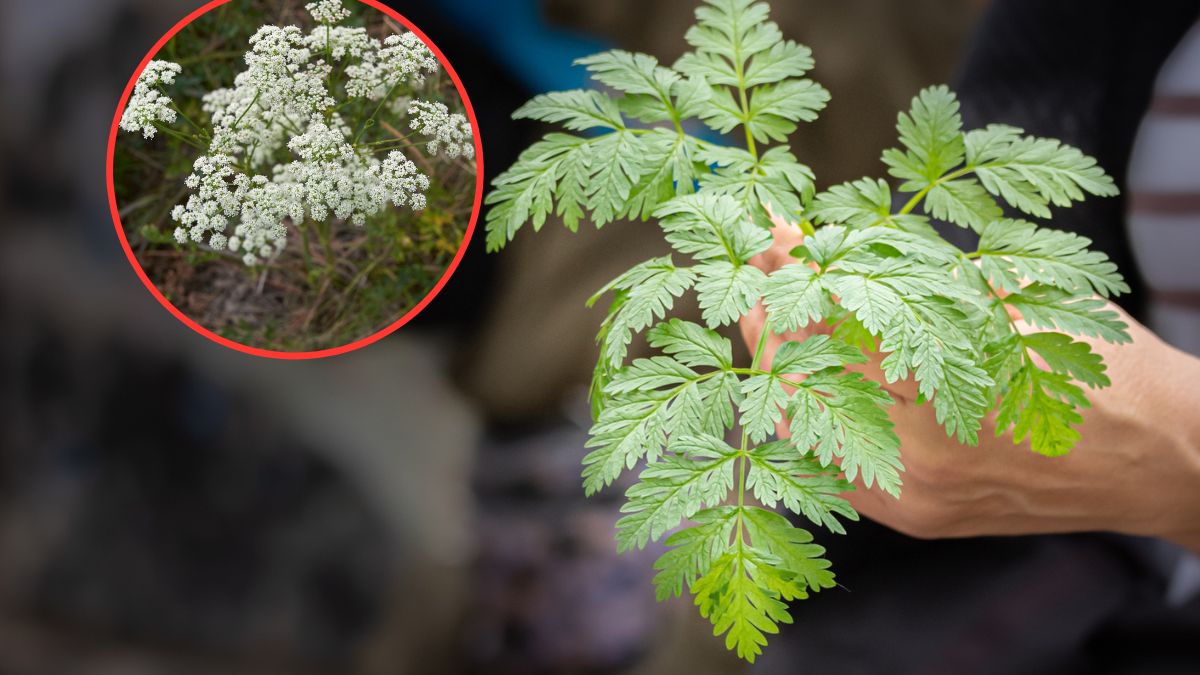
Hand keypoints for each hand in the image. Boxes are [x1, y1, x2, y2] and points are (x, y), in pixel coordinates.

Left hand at [740, 224, 1199, 553]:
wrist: (1166, 461)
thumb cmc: (1100, 364)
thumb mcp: (1018, 298)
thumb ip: (928, 277)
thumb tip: (850, 243)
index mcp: (949, 383)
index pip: (837, 318)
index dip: (798, 270)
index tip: (774, 233)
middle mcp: (918, 453)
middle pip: (803, 376)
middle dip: (772, 314)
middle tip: (758, 269)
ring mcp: (912, 497)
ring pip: (805, 426)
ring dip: (783, 363)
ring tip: (765, 314)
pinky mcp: (916, 518)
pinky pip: (833, 464)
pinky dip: (809, 414)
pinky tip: (796, 375)